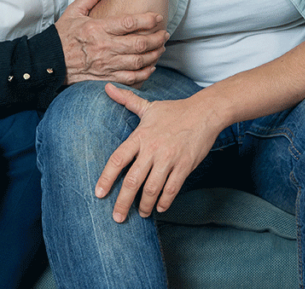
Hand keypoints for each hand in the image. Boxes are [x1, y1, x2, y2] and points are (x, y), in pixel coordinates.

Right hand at [57, 0, 167, 85]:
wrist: (49, 63)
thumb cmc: (62, 37)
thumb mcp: (73, 11)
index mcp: (98, 28)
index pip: (129, 23)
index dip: (147, 20)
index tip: (158, 18)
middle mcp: (104, 47)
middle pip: (139, 44)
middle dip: (157, 39)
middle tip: (165, 34)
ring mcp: (106, 65)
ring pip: (138, 61)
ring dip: (154, 55)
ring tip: (161, 49)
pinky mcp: (105, 78)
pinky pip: (130, 78)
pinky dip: (144, 74)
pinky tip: (150, 67)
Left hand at [95, 84, 220, 222]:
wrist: (205, 112)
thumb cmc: (174, 110)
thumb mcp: (149, 106)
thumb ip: (126, 100)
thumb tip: (107, 87)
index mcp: (140, 136)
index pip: (117, 159)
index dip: (106, 178)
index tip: (99, 193)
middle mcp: (152, 149)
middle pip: (132, 180)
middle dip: (123, 202)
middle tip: (117, 217)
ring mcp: (169, 159)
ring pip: (151, 189)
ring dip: (144, 205)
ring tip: (140, 213)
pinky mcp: (184, 166)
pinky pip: (171, 189)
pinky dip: (164, 202)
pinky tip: (159, 207)